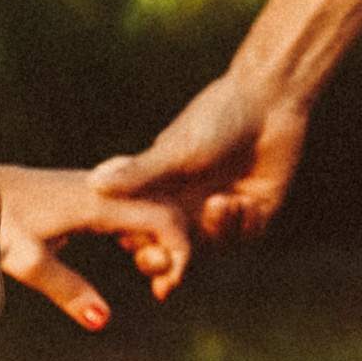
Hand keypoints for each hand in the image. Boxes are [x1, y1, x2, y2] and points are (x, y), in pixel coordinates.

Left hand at [0, 162, 191, 328]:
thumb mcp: (25, 262)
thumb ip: (66, 290)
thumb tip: (101, 321)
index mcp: (97, 204)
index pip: (165, 219)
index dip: (179, 254)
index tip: (165, 288)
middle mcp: (103, 189)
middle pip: (165, 212)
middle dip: (175, 250)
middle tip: (160, 288)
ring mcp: (96, 187)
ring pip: (150, 209)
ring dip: (159, 242)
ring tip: (148, 277)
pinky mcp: (86, 192)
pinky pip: (131, 208)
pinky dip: (142, 233)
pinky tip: (130, 256)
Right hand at [91, 69, 314, 244]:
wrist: (267, 100)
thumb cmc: (214, 117)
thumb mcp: (175, 151)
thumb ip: (139, 173)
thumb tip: (94, 185)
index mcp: (165, 192)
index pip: (145, 232)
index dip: (142, 247)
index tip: (142, 248)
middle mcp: (191, 205)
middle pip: (175, 251)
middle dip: (172, 260)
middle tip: (173, 260)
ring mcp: (223, 210)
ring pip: (213, 245)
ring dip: (217, 231)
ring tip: (223, 202)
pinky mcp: (256, 210)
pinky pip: (247, 235)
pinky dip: (245, 223)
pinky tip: (248, 201)